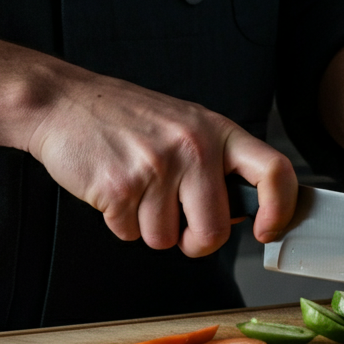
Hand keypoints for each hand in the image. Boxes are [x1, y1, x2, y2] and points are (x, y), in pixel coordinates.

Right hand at [0, 22, 297, 255]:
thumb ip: (216, 160)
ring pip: (166, 239)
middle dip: (195, 242)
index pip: (274, 170)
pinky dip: (119, 223)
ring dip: (147, 227)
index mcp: (215, 130)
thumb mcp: (184, 123)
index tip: (268, 229)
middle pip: (216, 230)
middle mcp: (191, 147)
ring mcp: (155, 168)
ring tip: (134, 189)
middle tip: (181, 230)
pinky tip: (112, 189)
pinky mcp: (119, 188)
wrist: (63, 101)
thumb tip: (249, 210)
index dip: (280, 209)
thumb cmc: (125, 116)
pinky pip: (130, 235)